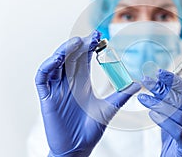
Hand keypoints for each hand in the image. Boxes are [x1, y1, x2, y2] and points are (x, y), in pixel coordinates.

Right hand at [35, 30, 140, 156]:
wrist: (78, 148)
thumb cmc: (91, 129)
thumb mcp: (109, 108)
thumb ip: (122, 95)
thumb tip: (138, 84)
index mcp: (82, 81)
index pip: (83, 58)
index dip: (89, 45)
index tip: (99, 36)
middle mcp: (69, 82)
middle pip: (70, 57)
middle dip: (78, 45)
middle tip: (90, 37)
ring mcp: (57, 88)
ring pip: (56, 63)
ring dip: (63, 51)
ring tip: (75, 43)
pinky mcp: (47, 97)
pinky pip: (42, 78)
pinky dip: (47, 67)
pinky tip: (57, 59)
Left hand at [138, 69, 181, 156]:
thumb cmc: (175, 133)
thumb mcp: (172, 113)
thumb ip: (167, 99)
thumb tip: (155, 81)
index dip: (175, 80)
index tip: (159, 73)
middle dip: (162, 89)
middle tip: (146, 82)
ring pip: (179, 114)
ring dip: (158, 104)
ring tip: (144, 98)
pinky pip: (177, 130)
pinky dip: (163, 121)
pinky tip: (152, 114)